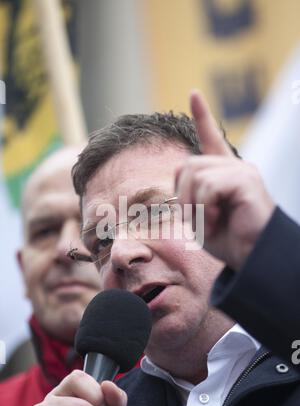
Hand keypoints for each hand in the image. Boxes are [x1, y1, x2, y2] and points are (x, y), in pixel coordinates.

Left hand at [175, 90, 274, 270]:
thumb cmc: (229, 240)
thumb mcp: (201, 216)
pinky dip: (204, 209)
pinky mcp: (245, 180)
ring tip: (209, 224)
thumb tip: (179, 172)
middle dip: (182, 197)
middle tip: (195, 221)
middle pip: (187, 166)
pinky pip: (207, 187)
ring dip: (193, 206)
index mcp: (224, 174)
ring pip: (194, 176)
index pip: (211, 139)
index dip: (202, 118)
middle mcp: (234, 167)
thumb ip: (189, 193)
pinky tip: (216, 223)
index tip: (193, 94)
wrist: (252, 258)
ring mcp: (241, 171)